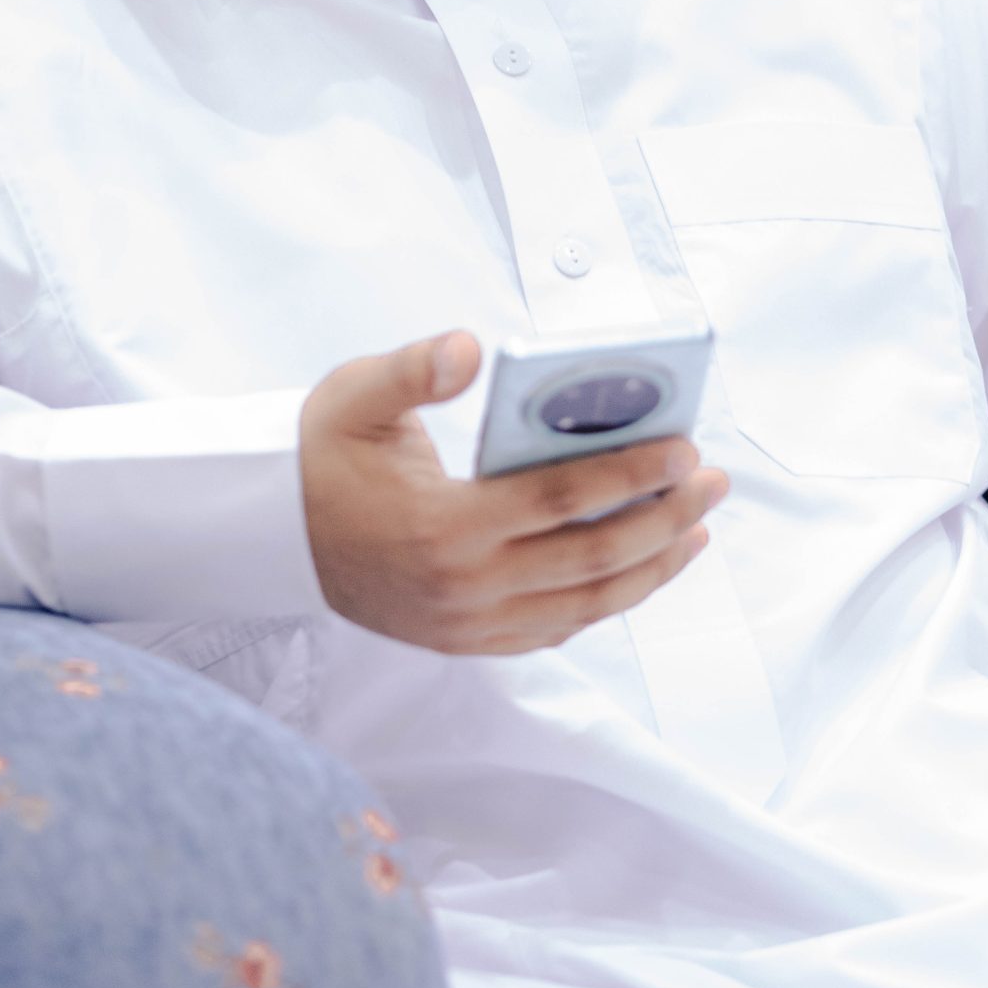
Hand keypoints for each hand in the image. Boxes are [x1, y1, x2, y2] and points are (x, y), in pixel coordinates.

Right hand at [299, 327, 729, 656]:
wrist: (274, 534)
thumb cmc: (323, 455)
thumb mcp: (355, 394)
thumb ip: (416, 369)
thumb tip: (470, 347)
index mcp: (444, 525)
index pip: (561, 500)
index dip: (631, 474)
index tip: (685, 447)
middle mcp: (465, 586)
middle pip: (592, 557)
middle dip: (665, 517)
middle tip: (713, 480)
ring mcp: (469, 623)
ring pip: (586, 603)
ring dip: (653, 567)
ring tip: (696, 526)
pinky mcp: (468, 640)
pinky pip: (558, 628)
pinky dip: (610, 601)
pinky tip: (643, 569)